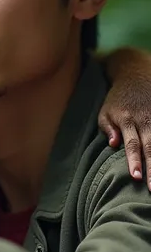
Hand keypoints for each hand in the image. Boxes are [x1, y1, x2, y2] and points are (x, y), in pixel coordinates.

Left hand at [98, 75, 150, 189]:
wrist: (135, 74)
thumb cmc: (117, 99)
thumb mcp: (105, 111)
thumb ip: (108, 128)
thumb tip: (114, 145)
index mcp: (127, 120)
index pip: (132, 145)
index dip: (134, 161)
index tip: (136, 177)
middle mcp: (144, 120)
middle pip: (150, 148)